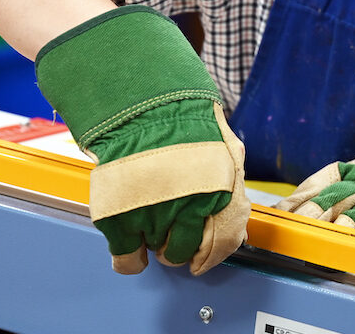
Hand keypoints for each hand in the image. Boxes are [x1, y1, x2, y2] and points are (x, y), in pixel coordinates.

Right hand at [35, 6, 248, 273]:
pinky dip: (127, 257)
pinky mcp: (119, 216)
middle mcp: (191, 206)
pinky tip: (129, 248)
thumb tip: (234, 208)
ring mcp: (155, 212)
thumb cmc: (178, 112)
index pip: (225, 239)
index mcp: (221, 188)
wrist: (134, 95)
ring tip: (149, 226)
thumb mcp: (220, 140)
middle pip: (188, 248)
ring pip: (158, 252)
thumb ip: (228, 176)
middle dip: (180, 246)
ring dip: (154, 245)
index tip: (203, 256)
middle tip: (171, 236)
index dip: (214, 251)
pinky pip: (126, 256)